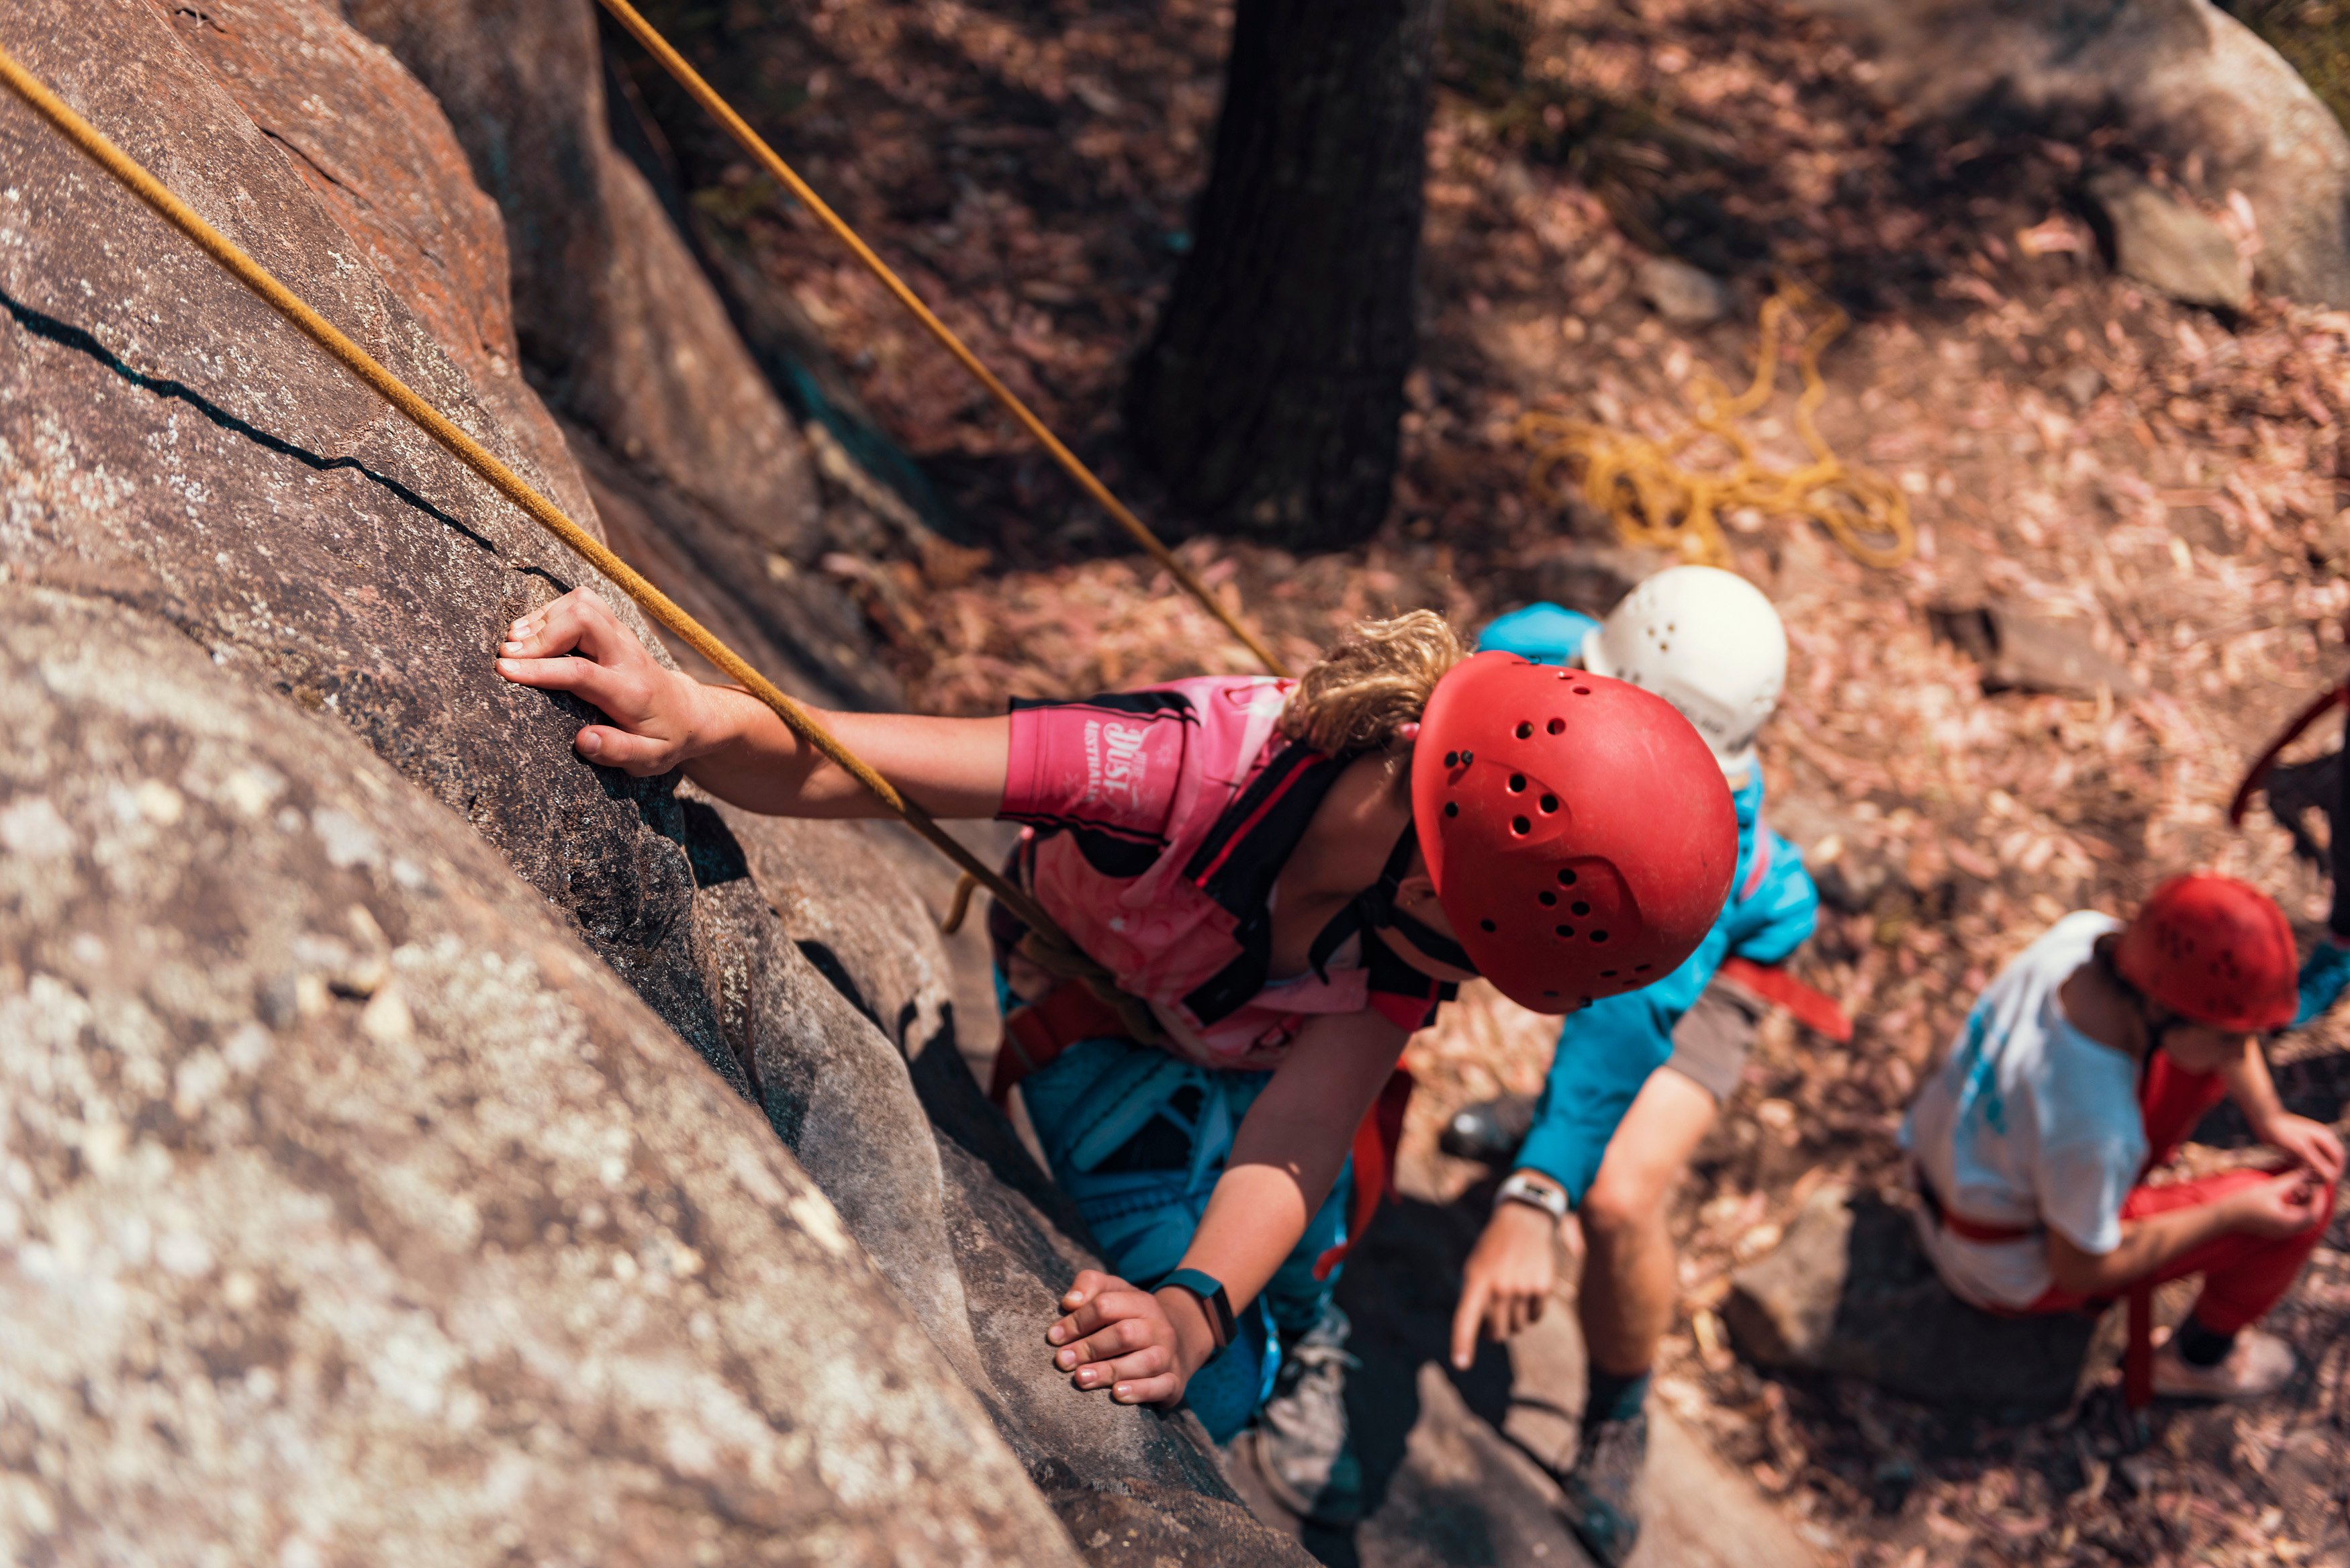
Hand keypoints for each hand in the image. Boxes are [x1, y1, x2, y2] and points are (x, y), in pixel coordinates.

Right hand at [494, 587, 716, 774]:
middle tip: (508, 656)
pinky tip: (533, 634)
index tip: (504, 670)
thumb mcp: (650, 759)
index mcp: (631, 692)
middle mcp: (627, 655)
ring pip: (583, 603)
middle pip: (585, 618)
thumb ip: (618, 751)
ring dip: (543, 619)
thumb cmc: (664, 739)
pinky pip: (583, 602)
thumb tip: (583, 741)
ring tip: (514, 645)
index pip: (581, 672)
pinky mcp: (614, 627)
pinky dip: (553, 612)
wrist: (689, 712)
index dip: (540, 668)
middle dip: (541, 632)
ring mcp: (622, 636)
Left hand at [1046, 1269, 1200, 1405]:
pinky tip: (1117, 1394)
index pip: (1106, 1306)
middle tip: (1062, 1361)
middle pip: (1124, 1333)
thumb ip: (1090, 1285)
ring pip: (1144, 1362)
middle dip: (1090, 1347)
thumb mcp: (1115, 1293)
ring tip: (1081, 1379)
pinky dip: (1140, 1391)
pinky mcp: (1174, 1382)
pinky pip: (1162, 1386)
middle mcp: (1158, 1328)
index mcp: (1141, 1303)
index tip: (1053, 1337)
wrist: (1179, 1343)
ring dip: (1110, 1371)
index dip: (1078, 1321)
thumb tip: (1069, 1301)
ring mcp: (1168, 1355)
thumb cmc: (1132, 1318)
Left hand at [1449, 1196, 1559, 1370]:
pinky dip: (1530, 1311)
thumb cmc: (1492, 1253)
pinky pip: (1535, 1317)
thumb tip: (1486, 1335)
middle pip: (1496, 1333)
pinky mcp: (1543, 1287)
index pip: (1465, 1317)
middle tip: (1493, 1315)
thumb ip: (1474, 1302)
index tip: (1460, 1364)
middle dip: (1494, 1331)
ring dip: (1513, 1320)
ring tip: (1511, 1294)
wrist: (1522, 1222)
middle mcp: (1499, 1286)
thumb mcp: (1474, 1270)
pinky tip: (1527, 1290)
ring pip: (1517, 1328)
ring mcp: (1522, 1287)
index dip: (1462, 1342)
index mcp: (1476, 1281)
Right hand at [2225, 1170, 2328, 1239]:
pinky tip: (2288, 1196)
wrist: (2224, 1217)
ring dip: (2305, 1204)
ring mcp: (2283, 1232)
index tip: (2315, 1182)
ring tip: (2297, 1188)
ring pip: (2304, 1219)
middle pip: (2312, 1217)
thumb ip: (2291, 1180)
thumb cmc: (2244, 1202)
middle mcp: (2289, 1231)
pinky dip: (2296, 1208)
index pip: (2315, 1211)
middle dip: (2313, 1200)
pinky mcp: (2277, 1230)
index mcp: (2289, 1222)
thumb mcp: (2270, 1188)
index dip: (2318, 1196)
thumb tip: (2307, 1171)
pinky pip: (2295, 1221)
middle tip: (2309, 1184)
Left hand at [2255, 1112, 2345, 1187]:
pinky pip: (2306, 1163)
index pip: (2339, 1158)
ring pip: (2318, 1164)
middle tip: (2314, 1184)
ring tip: (2304, 1181)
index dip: (2336, 1171)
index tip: (2327, 1182)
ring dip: (2314, 1173)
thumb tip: (2332, 1177)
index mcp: (2326, 1137)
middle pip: (2330, 1162)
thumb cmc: (2282, 1131)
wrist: (2264, 1121)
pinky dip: (2303, 1170)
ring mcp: (2311, 1145)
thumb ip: (2317, 1162)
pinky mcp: (2300, 1150)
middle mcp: (2321, 1141)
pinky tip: (2295, 1175)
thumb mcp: (2301, 1148)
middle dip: (2324, 1174)